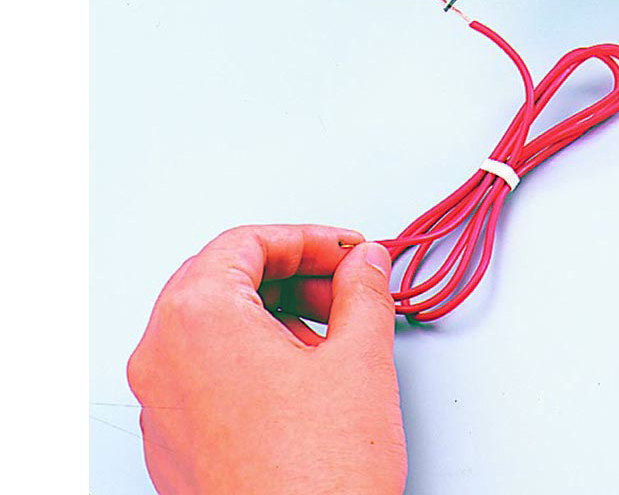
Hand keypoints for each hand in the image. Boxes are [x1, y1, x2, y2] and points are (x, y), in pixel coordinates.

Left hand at [127, 225, 405, 494]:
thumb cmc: (317, 478)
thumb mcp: (360, 358)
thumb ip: (363, 290)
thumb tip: (365, 262)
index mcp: (196, 319)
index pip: (246, 243)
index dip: (308, 239)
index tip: (349, 251)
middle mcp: (163, 357)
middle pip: (225, 279)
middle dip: (293, 274)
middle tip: (346, 284)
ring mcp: (161, 405)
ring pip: (215, 325)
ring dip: (276, 313)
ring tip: (334, 333)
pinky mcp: (174, 443)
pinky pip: (207, 370)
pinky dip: (254, 353)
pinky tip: (305, 374)